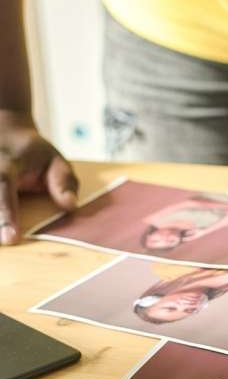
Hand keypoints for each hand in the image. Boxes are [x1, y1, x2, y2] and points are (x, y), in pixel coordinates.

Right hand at [0, 111, 77, 244]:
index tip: (11, 239)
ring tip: (4, 240)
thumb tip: (70, 205)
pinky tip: (1, 232)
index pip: (3, 188)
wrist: (3, 133)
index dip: (5, 214)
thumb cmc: (33, 153)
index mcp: (5, 164)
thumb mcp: (56, 160)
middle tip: (5, 245)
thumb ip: (64, 181)